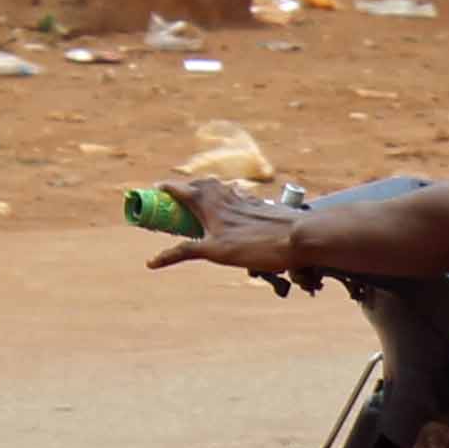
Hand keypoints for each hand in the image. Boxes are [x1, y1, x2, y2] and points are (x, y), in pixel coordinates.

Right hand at [148, 183, 312, 274]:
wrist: (297, 237)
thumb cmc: (254, 246)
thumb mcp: (214, 252)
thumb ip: (183, 253)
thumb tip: (151, 262)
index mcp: (209, 202)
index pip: (180, 189)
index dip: (166, 188)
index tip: (154, 189)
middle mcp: (224, 195)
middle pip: (199, 185)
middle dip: (185, 188)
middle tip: (175, 198)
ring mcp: (242, 198)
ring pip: (219, 188)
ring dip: (205, 191)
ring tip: (199, 201)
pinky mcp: (257, 205)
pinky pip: (236, 196)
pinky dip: (226, 197)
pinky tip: (231, 206)